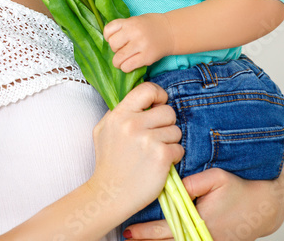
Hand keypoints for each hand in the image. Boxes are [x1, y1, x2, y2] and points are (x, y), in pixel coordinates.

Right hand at [87, 82, 183, 215]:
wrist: (109, 194)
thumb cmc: (108, 162)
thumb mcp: (103, 129)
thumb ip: (119, 111)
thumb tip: (141, 99)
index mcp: (119, 115)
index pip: (147, 89)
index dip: (158, 95)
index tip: (158, 105)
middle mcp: (133, 124)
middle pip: (168, 111)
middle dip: (166, 124)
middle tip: (156, 136)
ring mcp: (148, 140)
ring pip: (176, 131)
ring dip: (170, 142)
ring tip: (155, 152)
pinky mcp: (161, 157)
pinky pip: (179, 148)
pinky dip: (173, 157)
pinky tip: (160, 164)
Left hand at [103, 13, 174, 71]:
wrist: (171, 31)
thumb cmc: (151, 26)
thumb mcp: (136, 20)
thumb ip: (123, 28)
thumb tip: (109, 41)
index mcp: (130, 22)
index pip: (108, 30)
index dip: (108, 37)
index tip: (113, 39)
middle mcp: (134, 32)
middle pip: (113, 45)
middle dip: (114, 50)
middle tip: (121, 50)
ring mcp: (141, 45)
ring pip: (118, 58)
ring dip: (118, 62)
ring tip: (123, 61)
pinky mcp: (147, 57)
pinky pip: (128, 66)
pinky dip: (125, 68)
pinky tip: (130, 64)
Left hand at [123, 165, 283, 239]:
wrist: (264, 207)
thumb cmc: (241, 189)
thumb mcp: (217, 178)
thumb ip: (193, 183)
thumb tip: (171, 184)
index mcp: (199, 221)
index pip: (166, 229)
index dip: (145, 231)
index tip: (128, 229)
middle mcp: (200, 235)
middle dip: (145, 239)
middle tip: (125, 235)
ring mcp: (205, 240)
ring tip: (136, 238)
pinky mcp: (209, 240)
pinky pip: (185, 240)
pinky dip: (169, 240)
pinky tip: (156, 239)